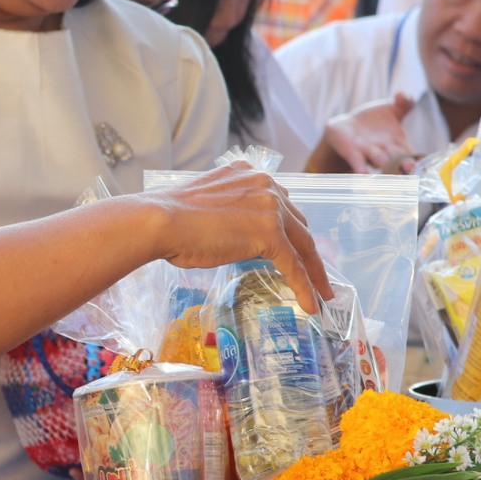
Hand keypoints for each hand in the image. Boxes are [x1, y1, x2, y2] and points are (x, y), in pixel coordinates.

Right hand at [141, 161, 331, 310]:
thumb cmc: (169, 219)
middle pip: (297, 223)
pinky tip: (311, 304)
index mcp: (248, 174)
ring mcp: (269, 207)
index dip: (289, 229)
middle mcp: (264, 184)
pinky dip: (305, 286)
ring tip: (321, 293)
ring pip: (302, 244)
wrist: (159, 220)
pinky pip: (294, 264)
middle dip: (306, 249)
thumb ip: (228, 211)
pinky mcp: (270, 233)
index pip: (279, 204)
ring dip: (313, 271)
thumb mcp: (206, 205)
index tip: (295, 246)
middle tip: (313, 273)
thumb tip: (232, 233)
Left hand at [305, 94, 416, 174]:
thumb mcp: (390, 110)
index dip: (415, 159)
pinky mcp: (352, 152)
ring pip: (378, 160)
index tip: (419, 162)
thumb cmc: (374, 122)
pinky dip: (360, 168)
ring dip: (383, 164)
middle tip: (409, 168)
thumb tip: (404, 95)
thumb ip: (403, 104)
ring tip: (387, 170)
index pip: (409, 153)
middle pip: (396, 159)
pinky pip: (357, 161)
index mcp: (398, 143)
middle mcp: (385, 152)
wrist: (347, 127)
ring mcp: (368, 153)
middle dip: (402, 164)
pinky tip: (362, 173)